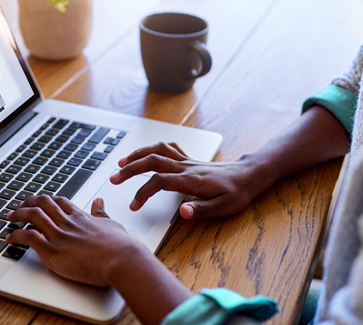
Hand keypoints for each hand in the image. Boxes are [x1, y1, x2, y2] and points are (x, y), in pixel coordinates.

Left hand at [6, 195, 146, 286]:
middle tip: (20, 206)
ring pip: (32, 216)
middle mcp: (67, 222)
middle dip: (28, 203)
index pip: (59, 202)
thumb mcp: (111, 224)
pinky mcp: (52, 250)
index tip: (38, 201)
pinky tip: (9, 238)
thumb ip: (101, 214)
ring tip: (10, 217)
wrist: (120, 259)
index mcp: (80, 216)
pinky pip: (28, 237)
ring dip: (18, 215)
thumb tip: (99, 202)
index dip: (46, 200)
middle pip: (42, 204)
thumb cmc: (119, 246)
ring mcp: (58, 235)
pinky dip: (15, 236)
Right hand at [111, 142, 261, 219]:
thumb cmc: (237, 192)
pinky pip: (167, 148)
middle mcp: (186, 167)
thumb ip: (202, 210)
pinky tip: (145, 153)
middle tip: (113, 179)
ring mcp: (187, 161)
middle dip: (130, 169)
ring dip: (137, 155)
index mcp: (191, 180)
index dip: (143, 191)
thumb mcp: (224, 207)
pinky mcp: (189, 159)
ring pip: (157, 151)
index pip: (160, 181)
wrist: (249, 175)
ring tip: (121, 162)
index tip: (133, 204)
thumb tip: (182, 213)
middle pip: (152, 161)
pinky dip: (153, 148)